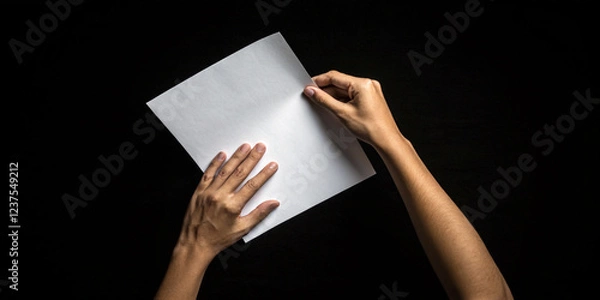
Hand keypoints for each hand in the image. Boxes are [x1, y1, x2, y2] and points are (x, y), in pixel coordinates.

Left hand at [176, 142, 279, 256]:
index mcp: (232, 206)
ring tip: (245, 146)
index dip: (264, 174)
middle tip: (260, 147)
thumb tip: (273, 203)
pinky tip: (222, 154)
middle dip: (252, 159)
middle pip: (240, 173)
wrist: (194, 244)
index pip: (252, 186)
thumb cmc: (218, 238)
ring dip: (236, 157)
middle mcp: (220, 196)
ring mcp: (209, 192)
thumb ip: (258, 214)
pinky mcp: (199, 191)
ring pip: (225, 170)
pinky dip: (215, 163)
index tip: (272, 165)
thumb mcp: (242, 229)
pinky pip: (208, 174)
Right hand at [303, 70, 401, 147]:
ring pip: (345, 90)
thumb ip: (324, 100)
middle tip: (313, 97)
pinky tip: (336, 108)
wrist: (386, 140)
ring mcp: (370, 91)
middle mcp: (368, 84)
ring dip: (334, 97)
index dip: (319, 81)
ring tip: (324, 106)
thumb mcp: (342, 113)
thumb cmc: (372, 128)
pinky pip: (352, 95)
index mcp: (362, 84)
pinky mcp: (371, 98)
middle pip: (340, 83)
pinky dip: (343, 101)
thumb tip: (312, 91)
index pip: (334, 76)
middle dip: (326, 91)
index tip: (310, 86)